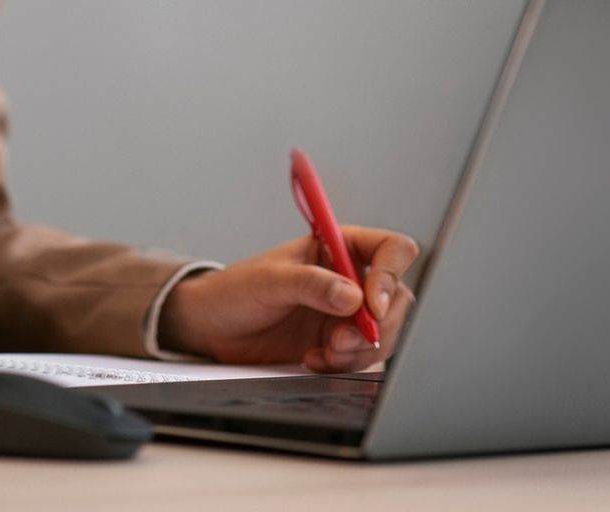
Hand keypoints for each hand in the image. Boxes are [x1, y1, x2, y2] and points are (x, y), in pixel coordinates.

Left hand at [156, 227, 417, 372]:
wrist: (213, 328)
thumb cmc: (235, 291)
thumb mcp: (268, 282)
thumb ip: (310, 284)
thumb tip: (352, 296)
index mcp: (338, 246)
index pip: (390, 249)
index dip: (389, 275)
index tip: (371, 305)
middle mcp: (349, 277)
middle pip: (396, 297)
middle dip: (376, 324)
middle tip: (341, 340)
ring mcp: (346, 311)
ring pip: (385, 331)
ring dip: (360, 349)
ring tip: (324, 352)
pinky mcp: (338, 342)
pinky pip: (362, 356)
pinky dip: (345, 363)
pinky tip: (314, 360)